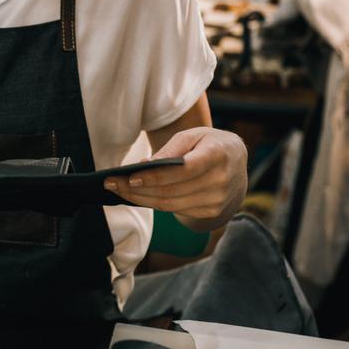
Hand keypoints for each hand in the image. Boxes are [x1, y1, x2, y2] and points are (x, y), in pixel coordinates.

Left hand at [104, 128, 247, 230]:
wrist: (238, 162)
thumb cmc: (210, 143)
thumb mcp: (193, 136)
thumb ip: (170, 150)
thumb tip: (144, 166)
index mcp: (217, 156)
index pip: (182, 171)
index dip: (155, 177)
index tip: (129, 177)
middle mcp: (221, 181)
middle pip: (171, 191)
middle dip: (136, 189)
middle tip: (110, 184)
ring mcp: (217, 200)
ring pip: (170, 204)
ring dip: (140, 199)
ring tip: (118, 190)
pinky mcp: (211, 212)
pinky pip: (176, 210)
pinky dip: (153, 204)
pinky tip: (137, 196)